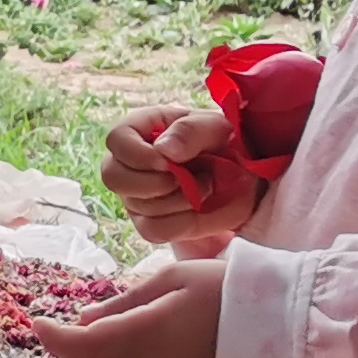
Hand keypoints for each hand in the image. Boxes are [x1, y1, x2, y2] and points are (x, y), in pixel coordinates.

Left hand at [33, 253, 223, 357]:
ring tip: (78, 340)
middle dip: (60, 351)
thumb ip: (123, 303)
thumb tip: (82, 318)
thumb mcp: (171, 280)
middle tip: (58, 326)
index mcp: (145, 334)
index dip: (52, 335)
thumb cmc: (225, 291)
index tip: (37, 320)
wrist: (275, 330)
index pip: (80, 345)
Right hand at [102, 104, 263, 250]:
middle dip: (154, 183)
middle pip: (113, 177)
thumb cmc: (224, 143)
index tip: (168, 162)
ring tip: (205, 187)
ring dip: (178, 200)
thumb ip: (191, 131)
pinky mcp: (148, 222)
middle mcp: (128, 163)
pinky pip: (153, 230)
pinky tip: (198, 209)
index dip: (137, 154)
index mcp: (139, 130)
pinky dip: (180, 222)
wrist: (244, 176)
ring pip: (138, 206)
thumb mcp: (215, 127)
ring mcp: (134, 195)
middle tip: (187, 179)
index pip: (116, 139)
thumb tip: (163, 150)